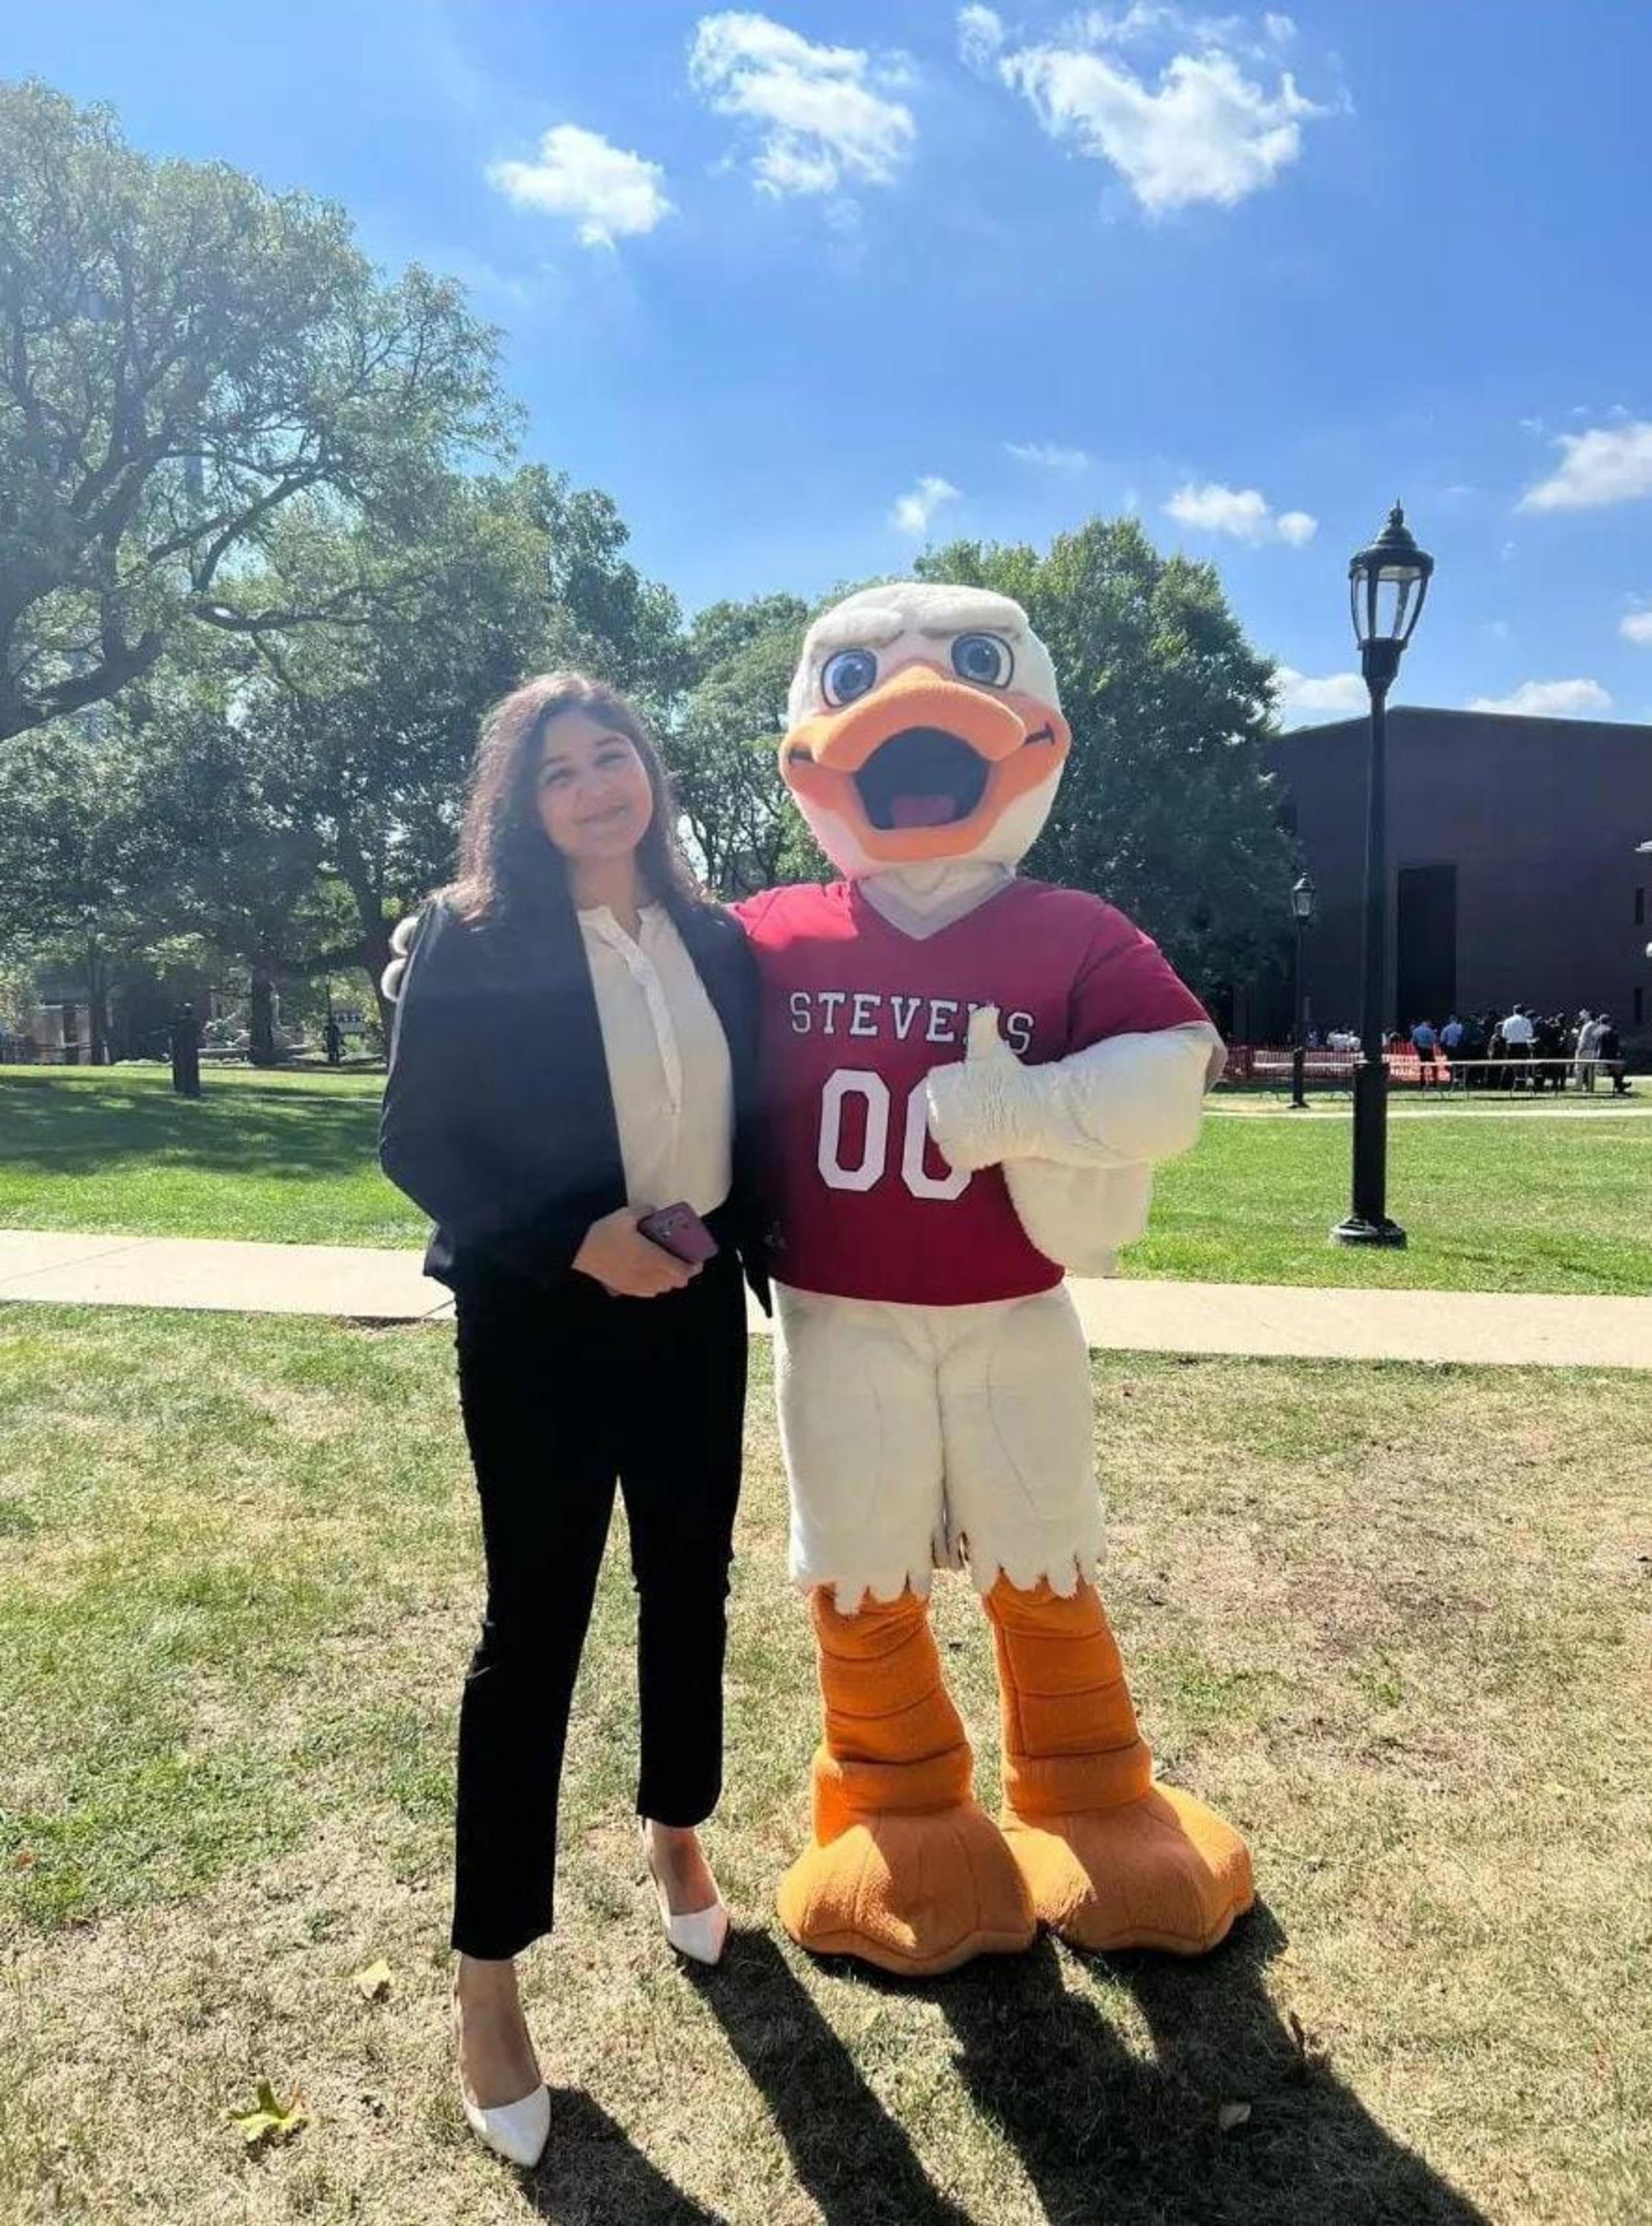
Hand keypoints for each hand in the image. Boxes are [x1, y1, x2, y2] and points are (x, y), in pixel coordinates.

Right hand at [572, 1207, 697, 1297]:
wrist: (579, 1251)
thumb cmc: (604, 1233)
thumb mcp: (626, 1215)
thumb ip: (645, 1211)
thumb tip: (654, 1211)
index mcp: (651, 1258)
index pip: (681, 1272)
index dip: (693, 1268)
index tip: (697, 1260)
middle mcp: (647, 1275)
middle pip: (675, 1283)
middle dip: (683, 1273)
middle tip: (683, 1261)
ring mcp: (635, 1285)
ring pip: (662, 1289)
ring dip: (669, 1280)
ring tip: (667, 1267)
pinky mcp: (624, 1289)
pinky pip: (647, 1292)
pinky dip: (654, 1285)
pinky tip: (649, 1275)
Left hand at [925, 1005, 1038, 1171]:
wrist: (1025, 1111)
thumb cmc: (1010, 1079)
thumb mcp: (993, 1049)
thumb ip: (983, 1025)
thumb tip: (987, 1009)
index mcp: (936, 1086)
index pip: (938, 1089)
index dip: (957, 1090)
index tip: (975, 1091)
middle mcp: (932, 1112)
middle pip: (940, 1113)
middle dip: (955, 1111)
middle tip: (981, 1108)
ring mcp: (943, 1137)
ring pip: (947, 1134)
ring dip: (958, 1131)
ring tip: (983, 1124)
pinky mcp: (956, 1157)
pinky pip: (955, 1154)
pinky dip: (965, 1150)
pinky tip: (982, 1140)